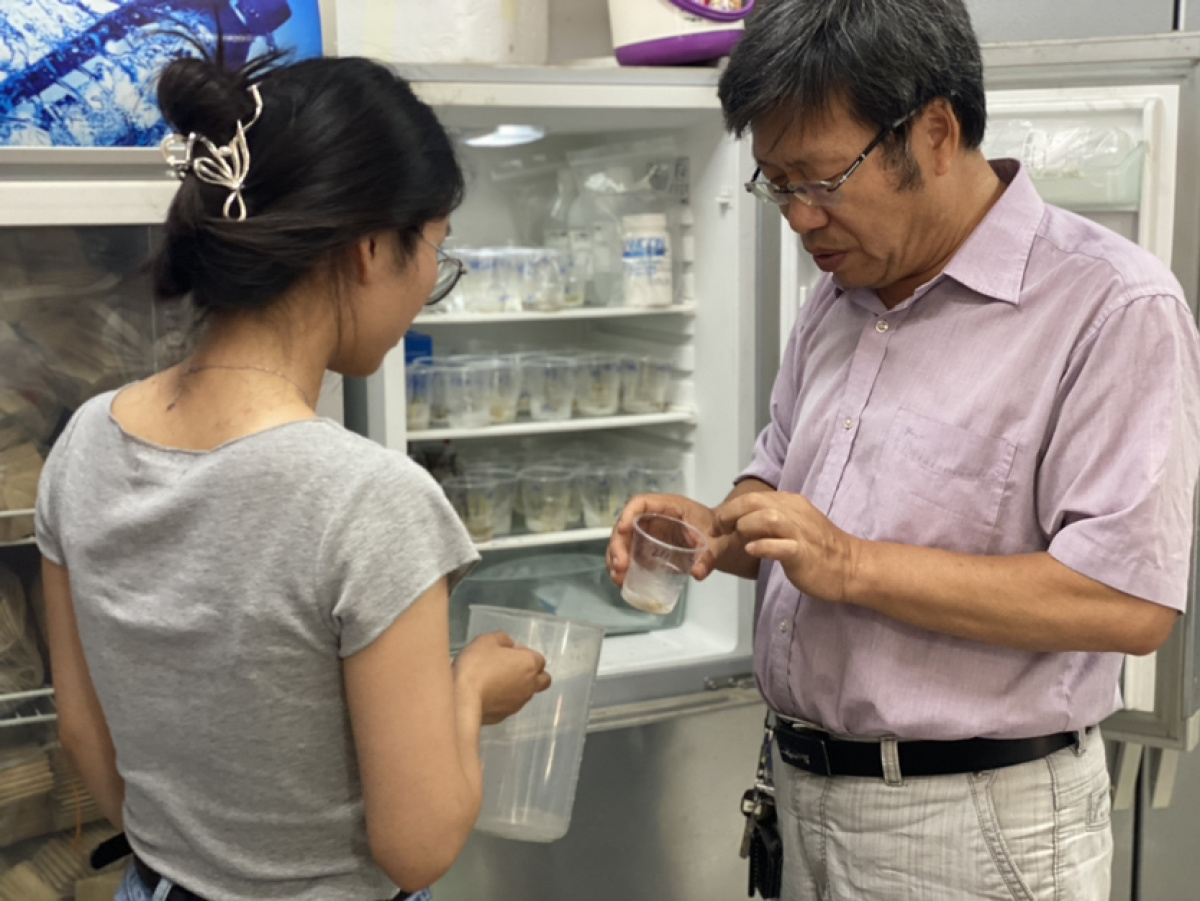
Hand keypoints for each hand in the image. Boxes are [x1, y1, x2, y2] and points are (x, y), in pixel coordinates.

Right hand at [454, 631, 551, 725]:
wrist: (463, 699)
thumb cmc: (476, 665)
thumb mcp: (486, 640)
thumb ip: (503, 639)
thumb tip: (510, 645)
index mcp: (529, 664)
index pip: (540, 659)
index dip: (526, 654)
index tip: (509, 653)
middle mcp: (530, 685)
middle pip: (543, 680)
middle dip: (534, 674)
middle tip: (512, 669)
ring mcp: (519, 703)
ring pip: (527, 694)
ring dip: (519, 687)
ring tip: (496, 682)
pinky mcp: (506, 716)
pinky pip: (511, 705)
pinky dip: (505, 700)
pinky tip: (488, 695)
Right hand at [606, 493, 723, 585]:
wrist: (719, 540)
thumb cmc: (717, 532)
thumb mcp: (716, 542)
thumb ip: (710, 555)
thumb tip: (698, 573)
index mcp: (668, 506)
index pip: (640, 503)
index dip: (628, 514)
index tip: (623, 530)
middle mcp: (653, 518)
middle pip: (626, 525)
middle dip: (618, 545)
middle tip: (620, 566)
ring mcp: (648, 533)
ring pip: (623, 542)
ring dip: (616, 558)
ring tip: (618, 578)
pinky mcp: (647, 549)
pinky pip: (629, 555)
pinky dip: (623, 568)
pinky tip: (622, 581)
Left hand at [715, 491, 859, 602]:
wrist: (851, 567)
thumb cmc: (820, 549)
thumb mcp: (794, 525)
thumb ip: (771, 521)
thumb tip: (742, 523)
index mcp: (790, 503)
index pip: (754, 496)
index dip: (732, 508)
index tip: (720, 523)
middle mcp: (794, 512)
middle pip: (755, 502)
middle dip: (731, 513)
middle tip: (721, 529)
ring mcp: (800, 532)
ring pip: (766, 517)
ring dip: (745, 526)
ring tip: (737, 538)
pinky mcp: (803, 553)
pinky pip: (780, 545)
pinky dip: (762, 546)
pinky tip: (752, 550)